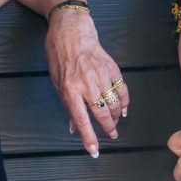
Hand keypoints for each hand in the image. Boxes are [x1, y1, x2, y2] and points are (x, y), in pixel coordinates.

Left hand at [46, 9, 129, 157]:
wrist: (71, 30)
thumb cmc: (59, 54)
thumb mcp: (56, 81)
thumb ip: (67, 105)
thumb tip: (74, 126)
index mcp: (69, 89)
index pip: (80, 119)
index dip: (88, 137)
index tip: (94, 150)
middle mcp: (86, 84)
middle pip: (102, 114)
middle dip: (108, 128)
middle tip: (111, 135)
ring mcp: (100, 75)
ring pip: (114, 103)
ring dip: (116, 116)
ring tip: (115, 122)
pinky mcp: (111, 67)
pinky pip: (121, 89)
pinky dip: (124, 101)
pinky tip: (124, 108)